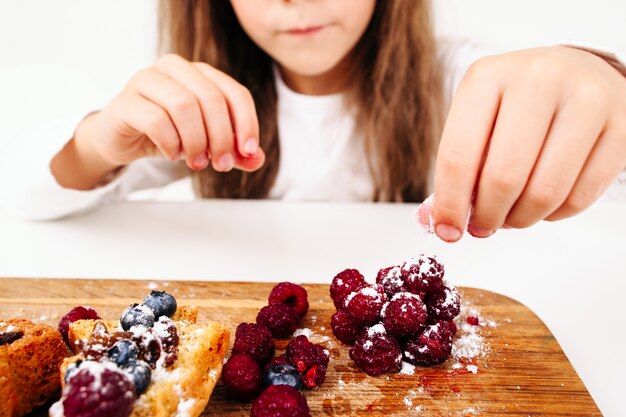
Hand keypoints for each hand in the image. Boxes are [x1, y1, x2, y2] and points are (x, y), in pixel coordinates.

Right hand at [83, 54, 263, 171]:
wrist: (121, 139)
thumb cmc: (168, 135)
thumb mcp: (207, 143)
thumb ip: (233, 151)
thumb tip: (257, 159)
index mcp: (200, 73)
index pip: (235, 92)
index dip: (247, 123)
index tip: (247, 152)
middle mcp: (175, 68)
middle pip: (211, 98)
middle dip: (221, 136)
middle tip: (221, 164)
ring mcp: (147, 79)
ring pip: (184, 105)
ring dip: (196, 141)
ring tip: (197, 162)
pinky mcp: (126, 101)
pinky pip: (157, 120)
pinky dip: (171, 143)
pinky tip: (173, 154)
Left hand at [429, 46, 625, 241]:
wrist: (577, 75)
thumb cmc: (516, 105)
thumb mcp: (478, 118)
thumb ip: (461, 165)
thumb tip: (446, 221)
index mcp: (488, 76)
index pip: (458, 154)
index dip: (450, 203)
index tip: (446, 230)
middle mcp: (539, 78)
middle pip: (504, 177)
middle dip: (488, 216)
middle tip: (483, 227)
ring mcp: (587, 99)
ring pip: (545, 192)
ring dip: (521, 219)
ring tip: (511, 216)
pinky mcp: (621, 126)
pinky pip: (580, 197)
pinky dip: (554, 214)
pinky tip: (543, 203)